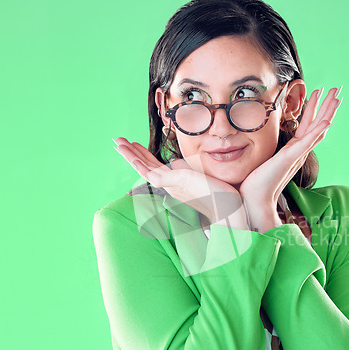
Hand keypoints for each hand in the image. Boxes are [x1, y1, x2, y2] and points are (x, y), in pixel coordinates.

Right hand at [113, 137, 246, 225]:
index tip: (135, 144)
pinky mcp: (175, 184)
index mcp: (176, 184)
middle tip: (118, 141)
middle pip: (145, 167)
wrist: (230, 208)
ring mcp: (171, 186)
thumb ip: (190, 171)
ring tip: (118, 143)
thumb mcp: (203, 176)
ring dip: (130, 155)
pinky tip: (131, 156)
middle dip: (131, 153)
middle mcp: (171, 186)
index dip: (143, 155)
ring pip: (144, 169)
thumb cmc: (221, 195)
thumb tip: (179, 161)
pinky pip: (152, 174)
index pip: (154, 167)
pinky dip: (140, 164)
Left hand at [239, 87, 341, 227]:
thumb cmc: (258, 182)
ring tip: (335, 96)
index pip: (309, 127)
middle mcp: (299, 152)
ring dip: (327, 112)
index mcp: (294, 151)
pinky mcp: (291, 158)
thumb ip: (272, 153)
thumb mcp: (267, 161)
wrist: (256, 198)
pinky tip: (326, 121)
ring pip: (317, 129)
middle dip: (327, 106)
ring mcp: (297, 154)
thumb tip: (270, 148)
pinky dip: (318, 132)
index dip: (316, 110)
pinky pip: (307, 142)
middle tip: (336, 89)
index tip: (321, 95)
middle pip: (318, 125)